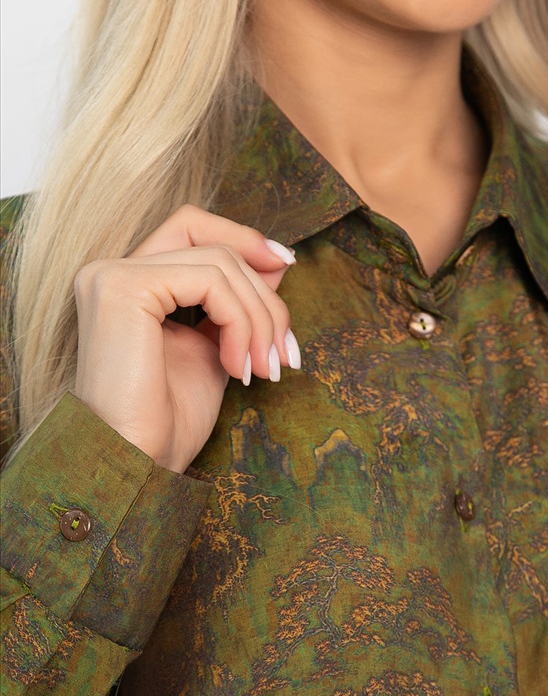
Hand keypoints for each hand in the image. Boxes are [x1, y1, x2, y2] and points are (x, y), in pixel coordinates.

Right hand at [73, 205, 298, 472]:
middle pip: (211, 240)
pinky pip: (210, 281)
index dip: (244, 238)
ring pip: (219, 262)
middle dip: (263, 291)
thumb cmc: (168, 420)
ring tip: (265, 368)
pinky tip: (238, 368)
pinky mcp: (123, 288)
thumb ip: (237, 304)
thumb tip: (278, 260)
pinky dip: (240, 322)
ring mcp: (112, 276)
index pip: (193, 228)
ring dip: (259, 318)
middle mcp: (110, 271)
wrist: (136, 466)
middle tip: (285, 351)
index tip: (288, 266)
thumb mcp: (216, 347)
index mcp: (128, 283)